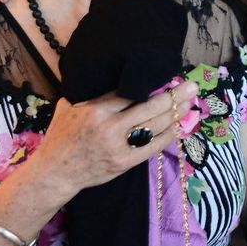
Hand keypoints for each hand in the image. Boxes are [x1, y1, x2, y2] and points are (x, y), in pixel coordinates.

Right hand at [25, 82, 197, 205]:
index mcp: (95, 109)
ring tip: (189, 104)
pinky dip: (168, 137)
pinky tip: (179, 127)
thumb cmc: (61, 136)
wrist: (55, 172)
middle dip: (173, 96)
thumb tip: (108, 72)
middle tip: (191, 86)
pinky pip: (152, 148)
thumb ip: (89, 91)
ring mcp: (118, 146)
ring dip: (175, 115)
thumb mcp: (68, 106)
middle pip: (149, 107)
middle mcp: (109, 127)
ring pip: (154, 127)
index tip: (167, 75)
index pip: (130, 92)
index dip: (152, 84)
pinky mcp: (124, 163)